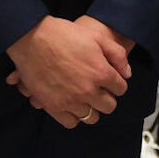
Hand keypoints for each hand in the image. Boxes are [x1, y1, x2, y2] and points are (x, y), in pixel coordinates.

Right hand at [5, 15, 129, 128]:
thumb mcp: (96, 37)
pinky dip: (73, 116)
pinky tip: (71, 104)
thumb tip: (126, 74)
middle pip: (109, 106)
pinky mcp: (54, 107)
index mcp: (101, 73)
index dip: (116, 82)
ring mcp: (71, 101)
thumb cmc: (63, 34)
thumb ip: (117, 55)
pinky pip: (71, 123)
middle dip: (106, 97)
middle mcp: (89, 91)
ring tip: (83, 97)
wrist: (32, 38)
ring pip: (92, 117)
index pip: (121, 88)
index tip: (108, 79)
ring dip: (91, 108)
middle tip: (97, 89)